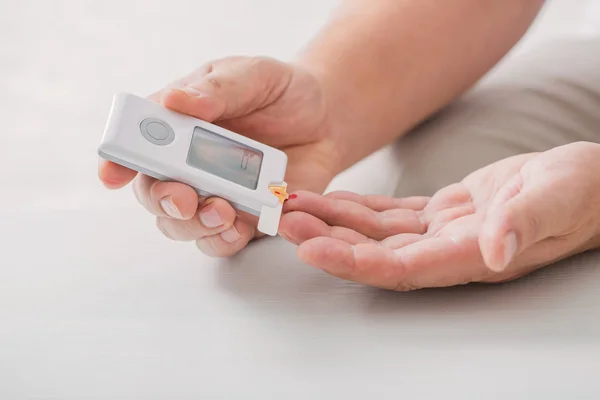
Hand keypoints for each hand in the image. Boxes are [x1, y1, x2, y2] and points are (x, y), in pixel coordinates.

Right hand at [98, 56, 340, 256]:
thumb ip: (221, 89)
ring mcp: (215, 196)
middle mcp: (188, 166)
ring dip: (195, 226)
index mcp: (178, 126)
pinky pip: (226, 240)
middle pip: (155, 196)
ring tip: (222, 212)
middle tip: (183, 197)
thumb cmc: (281, 92)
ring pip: (184, 227)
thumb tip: (176, 100)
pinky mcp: (245, 219)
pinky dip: (230, 238)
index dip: (118, 162)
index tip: (112, 173)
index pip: (137, 147)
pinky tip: (244, 225)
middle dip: (163, 201)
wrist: (326, 119)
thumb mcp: (254, 75)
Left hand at [279, 142, 599, 289]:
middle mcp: (448, 250)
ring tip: (296, 207)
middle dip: (328, 241)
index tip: (312, 250)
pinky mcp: (441, 213)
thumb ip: (524, 223)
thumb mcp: (559, 197)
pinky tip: (331, 200)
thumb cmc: (581, 191)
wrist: (589, 182)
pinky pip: (389, 214)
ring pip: (375, 233)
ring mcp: (441, 233)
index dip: (354, 262)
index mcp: (472, 255)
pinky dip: (357, 207)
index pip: (402, 268)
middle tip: (286, 225)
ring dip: (334, 222)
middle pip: (376, 254)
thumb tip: (493, 250)